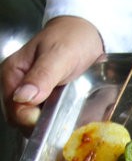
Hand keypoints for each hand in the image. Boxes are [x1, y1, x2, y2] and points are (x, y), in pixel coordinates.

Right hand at [1, 16, 104, 134]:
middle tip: (64, 125)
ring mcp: (32, 94)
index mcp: (13, 74)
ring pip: (35, 121)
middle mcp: (18, 86)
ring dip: (50, 125)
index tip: (50, 123)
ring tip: (69, 120)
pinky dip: (58, 121)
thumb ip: (42, 76)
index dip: (30, 120)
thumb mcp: (59, 55)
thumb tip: (23, 97)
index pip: (14, 109)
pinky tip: (71, 117)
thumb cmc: (71, 39)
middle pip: (22, 119)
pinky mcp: (46, 98)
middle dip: (41, 126)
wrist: (88, 34)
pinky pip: (48, 117)